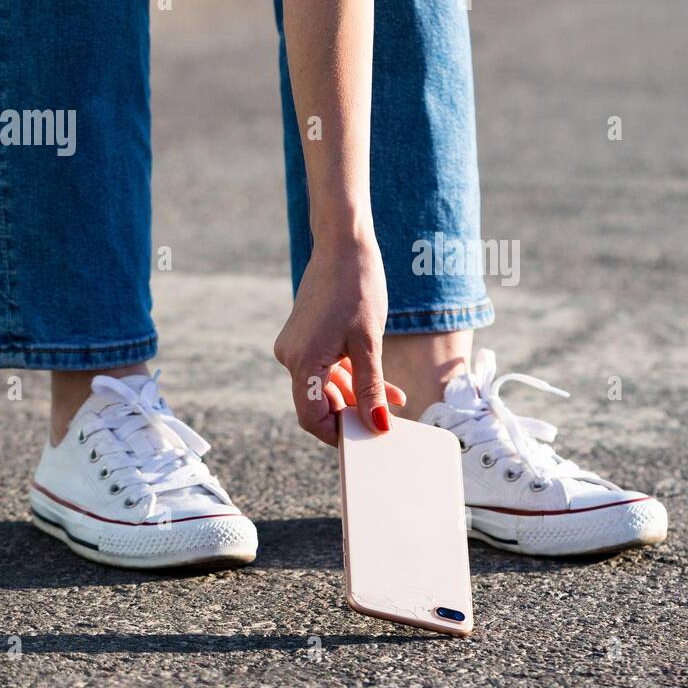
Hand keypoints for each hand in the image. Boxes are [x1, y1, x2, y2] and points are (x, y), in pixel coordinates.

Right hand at [273, 231, 406, 445]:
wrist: (344, 244)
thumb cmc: (357, 287)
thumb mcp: (369, 343)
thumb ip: (372, 388)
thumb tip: (378, 426)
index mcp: (301, 362)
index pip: (312, 417)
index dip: (339, 434)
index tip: (367, 442)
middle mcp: (292, 357)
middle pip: (320, 403)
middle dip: (354, 416)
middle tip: (386, 425)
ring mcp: (298, 346)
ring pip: (328, 386)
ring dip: (359, 396)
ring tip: (395, 404)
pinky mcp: (309, 337)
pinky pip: (329, 368)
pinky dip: (354, 377)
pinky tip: (386, 387)